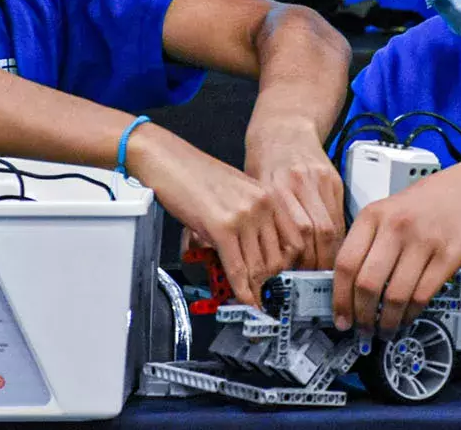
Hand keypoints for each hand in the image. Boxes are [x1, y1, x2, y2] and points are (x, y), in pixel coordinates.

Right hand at [129, 126, 299, 305]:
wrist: (168, 160)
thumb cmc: (195, 175)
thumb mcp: (235, 193)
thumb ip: (250, 218)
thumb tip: (255, 252)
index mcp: (267, 196)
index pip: (293, 241)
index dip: (289, 267)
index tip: (282, 281)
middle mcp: (261, 205)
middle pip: (277, 258)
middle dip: (271, 282)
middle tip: (265, 296)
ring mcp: (243, 216)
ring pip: (258, 267)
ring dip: (255, 290)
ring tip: (253, 301)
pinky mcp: (221, 227)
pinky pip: (237, 268)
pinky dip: (241, 289)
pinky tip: (243, 298)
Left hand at [245, 124, 345, 269]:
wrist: (284, 127)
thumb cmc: (263, 160)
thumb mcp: (252, 189)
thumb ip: (260, 222)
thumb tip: (261, 262)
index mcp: (273, 188)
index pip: (292, 234)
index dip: (296, 262)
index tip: (291, 279)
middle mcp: (297, 184)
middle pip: (315, 233)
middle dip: (315, 263)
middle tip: (310, 281)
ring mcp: (319, 181)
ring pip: (331, 227)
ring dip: (328, 254)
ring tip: (321, 271)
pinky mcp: (334, 179)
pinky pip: (340, 216)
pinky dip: (337, 238)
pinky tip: (331, 250)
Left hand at [332, 166, 460, 337]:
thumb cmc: (428, 202)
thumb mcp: (388, 210)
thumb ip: (368, 242)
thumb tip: (348, 286)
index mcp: (373, 215)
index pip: (345, 263)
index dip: (339, 298)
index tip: (340, 317)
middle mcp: (395, 227)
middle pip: (367, 284)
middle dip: (361, 316)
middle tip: (362, 329)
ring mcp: (422, 242)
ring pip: (394, 296)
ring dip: (387, 322)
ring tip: (384, 330)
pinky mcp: (448, 258)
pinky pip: (422, 296)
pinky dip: (410, 314)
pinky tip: (406, 317)